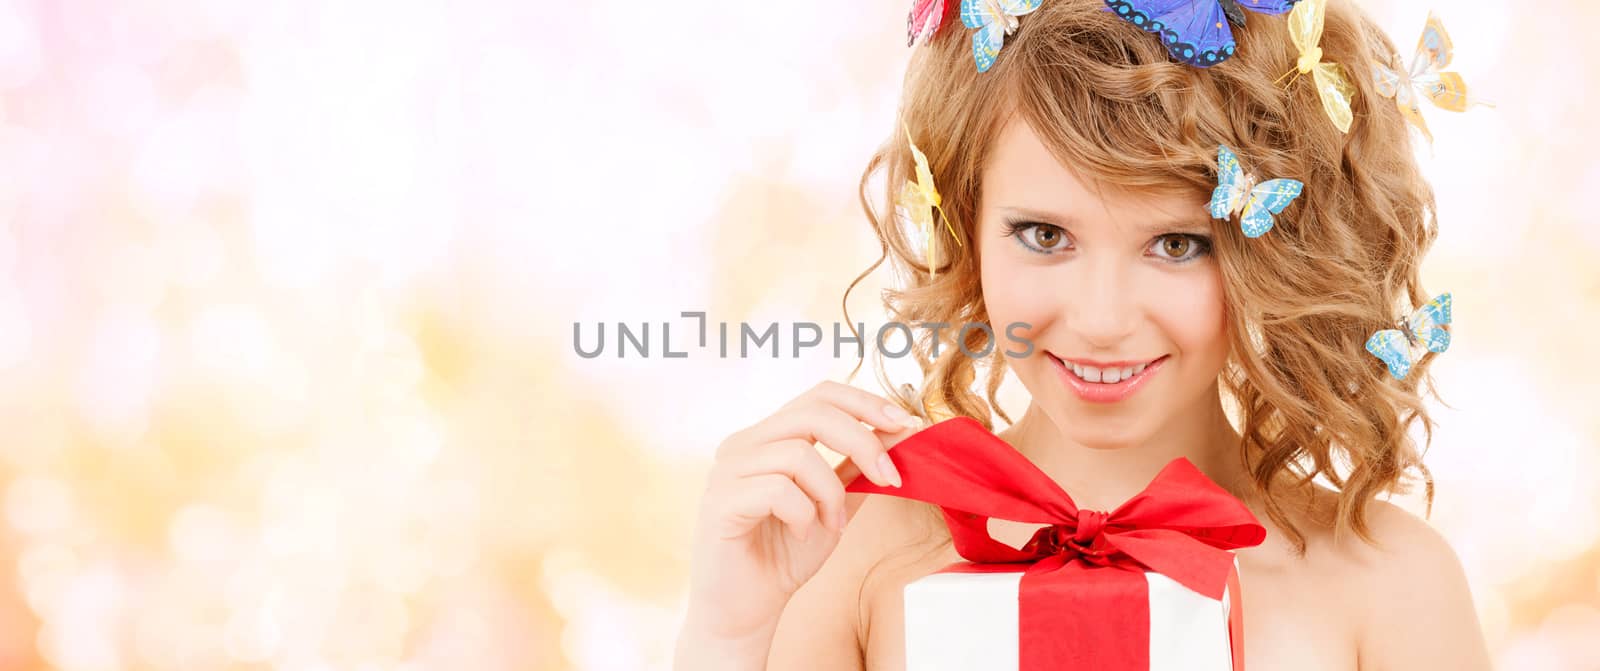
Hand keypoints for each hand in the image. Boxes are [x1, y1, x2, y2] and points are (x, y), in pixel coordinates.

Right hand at [679, 381, 921, 655]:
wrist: (745, 612)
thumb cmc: (783, 557)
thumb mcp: (834, 506)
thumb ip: (856, 469)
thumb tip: (897, 433)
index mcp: (769, 437)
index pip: (820, 395)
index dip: (866, 403)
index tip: (906, 425)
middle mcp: (743, 444)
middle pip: (814, 412)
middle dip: (864, 442)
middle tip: (890, 479)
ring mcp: (727, 470)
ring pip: (798, 453)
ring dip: (831, 493)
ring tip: (831, 525)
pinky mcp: (720, 501)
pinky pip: (778, 489)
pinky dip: (804, 514)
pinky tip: (803, 534)